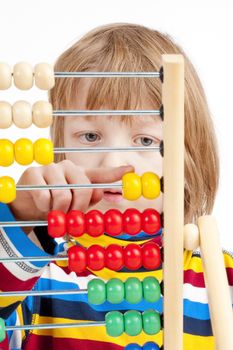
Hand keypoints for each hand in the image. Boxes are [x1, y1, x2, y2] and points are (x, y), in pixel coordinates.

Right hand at [8, 160, 133, 233]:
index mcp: (80, 175)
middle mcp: (68, 167)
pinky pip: (45, 197)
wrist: (26, 203)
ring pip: (64, 196)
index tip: (131, 169)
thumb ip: (88, 200)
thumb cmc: (54, 203)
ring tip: (54, 212)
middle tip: (70, 218)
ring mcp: (51, 168)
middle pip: (83, 189)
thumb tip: (100, 193)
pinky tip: (41, 205)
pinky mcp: (33, 174)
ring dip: (59, 211)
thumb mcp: (73, 205)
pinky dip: (44, 208)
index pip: (100, 174)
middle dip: (78, 209)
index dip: (116, 173)